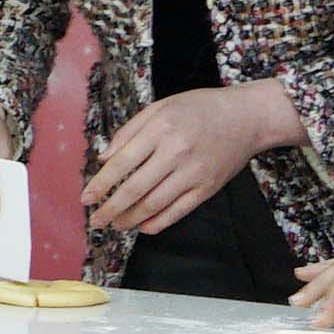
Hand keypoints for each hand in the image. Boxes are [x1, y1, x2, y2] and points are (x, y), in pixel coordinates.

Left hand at [79, 78, 296, 239]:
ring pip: (154, 204)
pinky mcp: (208, 188)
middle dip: (110, 209)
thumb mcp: (160, 107)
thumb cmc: (200, 108)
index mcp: (161, 129)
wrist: (247, 117)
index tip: (85, 198)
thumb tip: (103, 158)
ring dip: (130, 219)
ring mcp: (194, 173)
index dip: (100, 184)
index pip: (122, 163)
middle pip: (135, 189)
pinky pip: (178, 211)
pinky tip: (142, 226)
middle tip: (95, 220)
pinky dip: (157, 223)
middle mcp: (176, 152)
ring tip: (115, 225)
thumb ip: (129, 131)